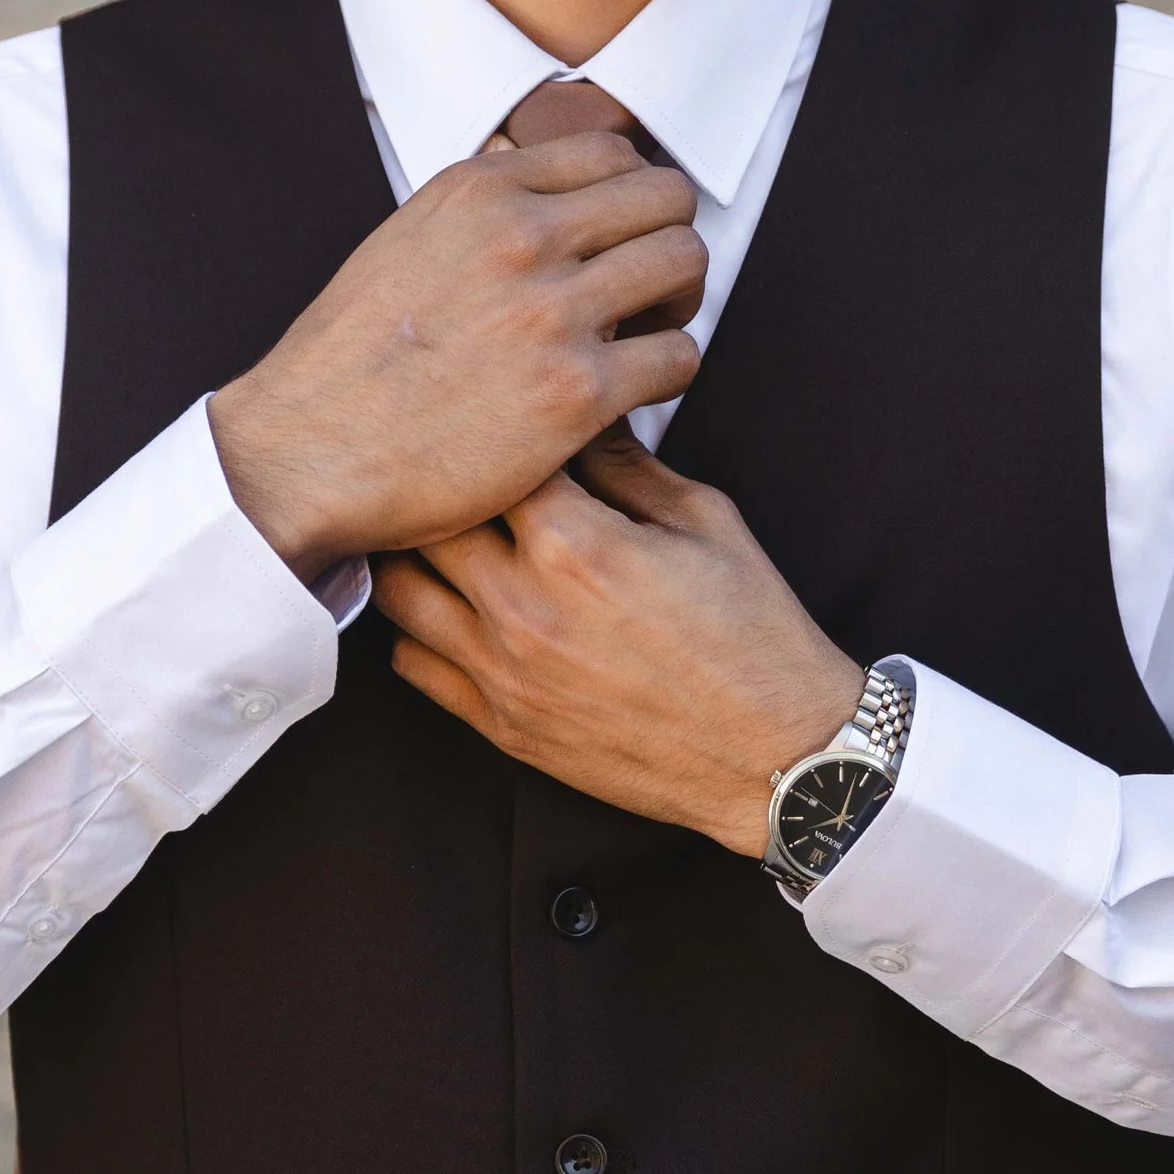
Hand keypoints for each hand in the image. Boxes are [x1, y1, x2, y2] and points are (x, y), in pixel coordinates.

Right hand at [208, 138, 707, 575]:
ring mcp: (551, 312)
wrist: (304, 454)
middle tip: (646, 290)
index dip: (633, 199)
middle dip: (667, 240)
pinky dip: (667, 373)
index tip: (621, 239)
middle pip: (666, 198)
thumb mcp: (403, 243)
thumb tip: (529, 173)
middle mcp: (521, 236)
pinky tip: (628, 392)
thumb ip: (476, 211)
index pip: (614, 152)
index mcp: (479, 192)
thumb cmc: (347, 364)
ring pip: (684, 264)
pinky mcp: (575, 392)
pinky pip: (677, 356)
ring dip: (676, 303)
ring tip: (642, 338)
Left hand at [373, 425, 863, 853]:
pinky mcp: (500, 725)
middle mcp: (522, 606)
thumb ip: (627, 465)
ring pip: (398, 591)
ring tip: (435, 532)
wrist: (776, 756)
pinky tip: (448, 605)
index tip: (506, 422)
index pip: (492, 457)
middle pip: (424, 519)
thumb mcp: (704, 522)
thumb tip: (580, 417)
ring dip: (410, 554)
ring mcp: (502, 672)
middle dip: (438, 486)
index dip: (496, 431)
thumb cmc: (754, 632)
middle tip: (452, 469)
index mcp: (575, 543)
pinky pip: (411, 665)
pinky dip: (416, 628)